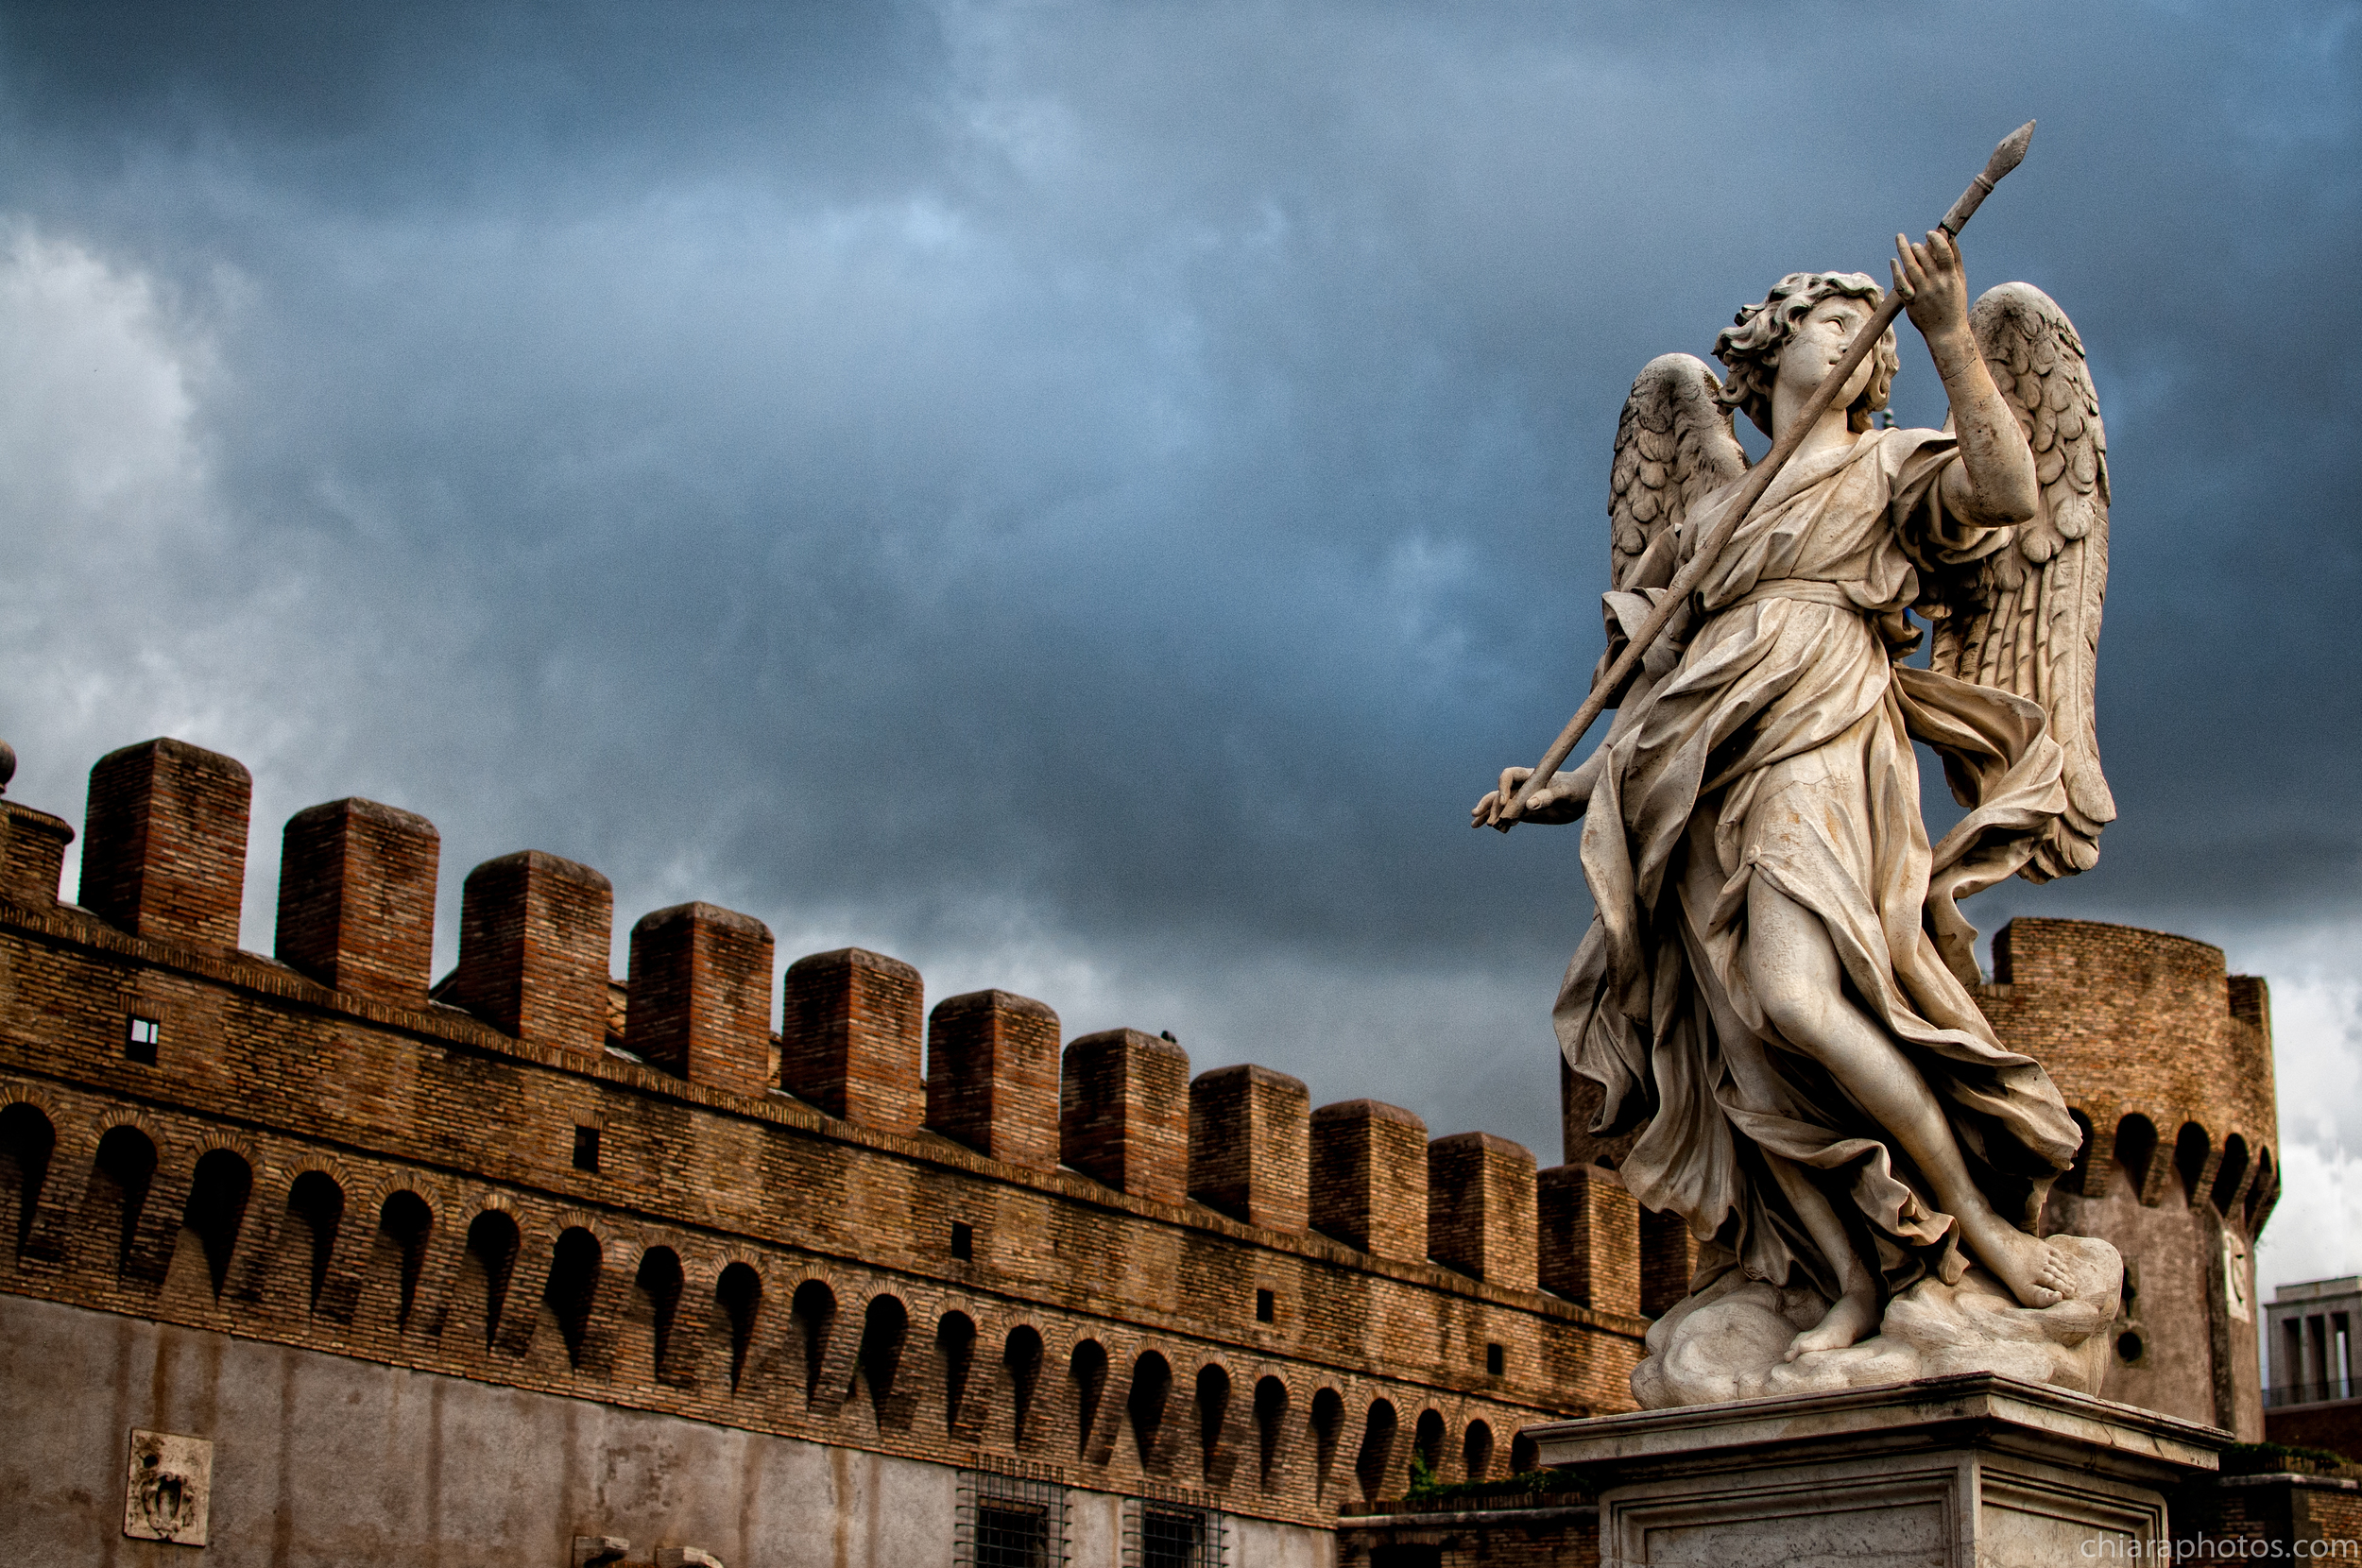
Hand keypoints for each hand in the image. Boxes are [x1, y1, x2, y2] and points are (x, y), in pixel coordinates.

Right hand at [1473, 765, 1584, 830]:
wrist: (1584, 796)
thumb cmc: (1578, 789)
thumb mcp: (1567, 793)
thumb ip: (1549, 797)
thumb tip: (1530, 805)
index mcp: (1531, 776)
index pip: (1509, 775)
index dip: (1503, 787)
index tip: (1505, 802)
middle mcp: (1523, 787)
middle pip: (1499, 793)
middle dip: (1490, 805)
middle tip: (1485, 820)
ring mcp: (1523, 799)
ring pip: (1501, 805)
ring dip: (1489, 814)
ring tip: (1476, 825)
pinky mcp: (1526, 812)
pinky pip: (1510, 816)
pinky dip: (1502, 822)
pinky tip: (1501, 830)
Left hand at [1891, 228, 1969, 346]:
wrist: (1946, 332)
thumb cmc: (1955, 303)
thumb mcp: (1960, 281)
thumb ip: (1956, 258)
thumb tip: (1950, 236)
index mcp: (1950, 277)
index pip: (1944, 252)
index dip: (1936, 239)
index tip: (1930, 232)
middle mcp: (1936, 284)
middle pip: (1924, 258)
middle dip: (1917, 246)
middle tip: (1914, 244)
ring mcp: (1923, 293)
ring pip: (1911, 267)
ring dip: (1904, 251)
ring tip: (1901, 241)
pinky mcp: (1911, 302)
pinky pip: (1901, 284)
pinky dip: (1896, 271)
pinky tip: (1893, 261)